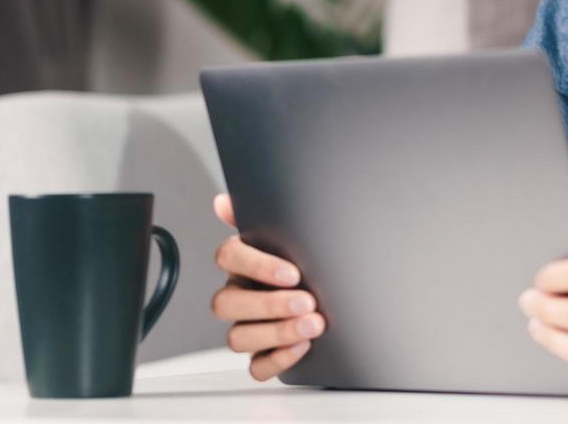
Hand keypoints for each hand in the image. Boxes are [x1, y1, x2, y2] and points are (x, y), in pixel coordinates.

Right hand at [209, 192, 325, 380]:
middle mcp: (240, 295)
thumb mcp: (292, 235)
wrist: (342, 300)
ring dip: (277, 332)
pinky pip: (255, 366)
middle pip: (226, 303)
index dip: (258, 266)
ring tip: (314, 324)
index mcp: (243, 263)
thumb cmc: (309, 263)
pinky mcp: (262, 355)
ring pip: (237, 337)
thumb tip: (224, 201)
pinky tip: (302, 346)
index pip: (228, 257)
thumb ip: (262, 216)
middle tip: (307, 301)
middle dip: (269, 304)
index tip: (293, 272)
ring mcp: (248, 327)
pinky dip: (277, 359)